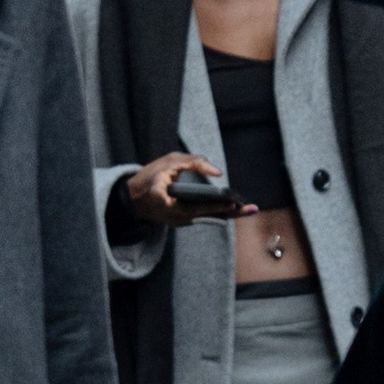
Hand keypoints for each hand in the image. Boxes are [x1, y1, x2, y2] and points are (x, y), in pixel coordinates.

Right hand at [122, 150, 247, 227]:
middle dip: (232, 212)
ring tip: (248, 208)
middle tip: (252, 208)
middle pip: (209, 215)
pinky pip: (203, 215)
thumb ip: (193, 163)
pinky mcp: (182, 220)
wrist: (131, 200)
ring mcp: (180, 221)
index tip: (232, 202)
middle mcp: (177, 217)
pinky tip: (232, 207)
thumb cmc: (149, 178)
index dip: (216, 205)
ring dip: (228, 213)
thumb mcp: (168, 162)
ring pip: (208, 217)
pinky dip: (217, 211)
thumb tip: (217, 172)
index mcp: (169, 203)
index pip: (198, 205)